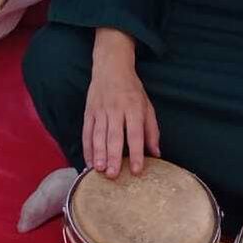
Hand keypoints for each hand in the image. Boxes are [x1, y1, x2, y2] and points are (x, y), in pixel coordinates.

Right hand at [83, 28, 159, 177]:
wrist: (110, 68)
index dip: (137, 152)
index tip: (137, 170)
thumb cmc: (132, 90)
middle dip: (113, 156)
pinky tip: (88, 162)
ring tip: (98, 170)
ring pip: (98, 135)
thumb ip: (152, 130)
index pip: (135, 133)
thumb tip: (156, 154)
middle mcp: (116, 109)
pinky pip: (86, 132)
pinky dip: (86, 148)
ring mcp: (100, 110)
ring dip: (98, 153)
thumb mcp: (147, 106)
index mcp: (134, 108)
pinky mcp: (88, 111)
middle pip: (114, 136)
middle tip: (113, 175)